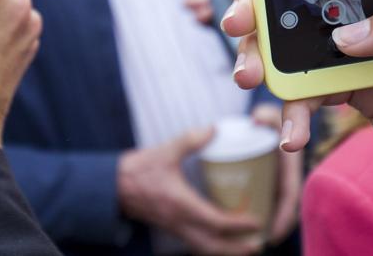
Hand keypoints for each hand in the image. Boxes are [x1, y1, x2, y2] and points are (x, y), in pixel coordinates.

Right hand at [118, 128, 262, 254]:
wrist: (113, 186)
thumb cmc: (138, 170)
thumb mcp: (165, 151)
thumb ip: (190, 140)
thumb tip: (214, 129)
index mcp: (180, 204)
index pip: (215, 222)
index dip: (238, 225)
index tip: (257, 221)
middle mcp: (179, 221)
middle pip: (213, 246)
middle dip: (237, 248)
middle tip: (258, 244)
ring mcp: (174, 228)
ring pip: (204, 249)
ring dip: (226, 251)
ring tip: (246, 247)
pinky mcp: (171, 228)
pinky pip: (195, 244)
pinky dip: (212, 246)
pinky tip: (223, 240)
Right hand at [223, 0, 372, 254]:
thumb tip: (345, 34)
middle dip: (266, 1)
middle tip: (238, 23)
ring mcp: (368, 56)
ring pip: (300, 40)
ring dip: (267, 58)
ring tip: (252, 81)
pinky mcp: (356, 94)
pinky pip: (309, 90)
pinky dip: (293, 108)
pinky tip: (292, 132)